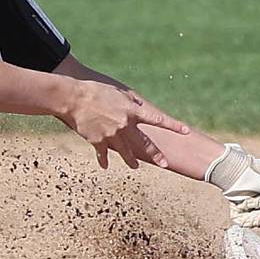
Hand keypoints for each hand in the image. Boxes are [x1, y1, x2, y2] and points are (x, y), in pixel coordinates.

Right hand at [61, 81, 189, 169]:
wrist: (73, 98)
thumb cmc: (96, 91)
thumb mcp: (119, 92)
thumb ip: (132, 102)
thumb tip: (140, 107)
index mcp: (132, 111)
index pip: (158, 119)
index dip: (173, 125)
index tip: (186, 131)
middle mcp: (125, 124)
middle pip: (144, 143)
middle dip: (156, 154)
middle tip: (165, 163)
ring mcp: (112, 135)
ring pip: (126, 152)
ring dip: (132, 161)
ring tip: (136, 167)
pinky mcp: (97, 141)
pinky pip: (103, 154)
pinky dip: (104, 160)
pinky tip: (106, 166)